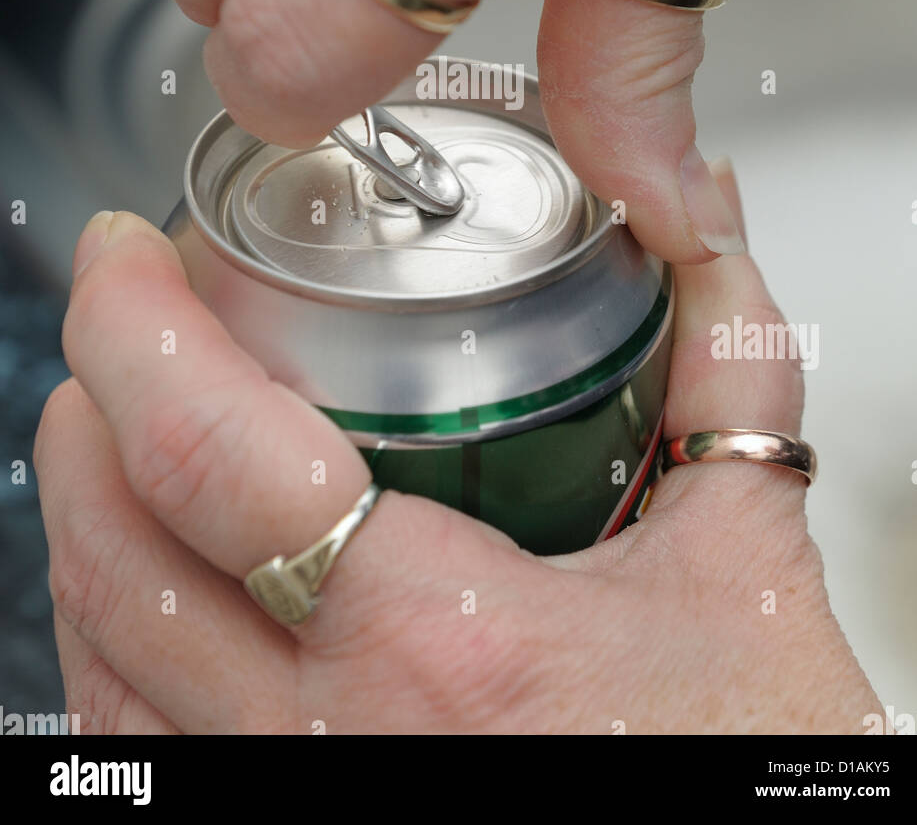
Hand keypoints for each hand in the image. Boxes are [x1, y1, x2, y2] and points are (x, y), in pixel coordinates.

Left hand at [35, 164, 879, 733]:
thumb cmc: (738, 767)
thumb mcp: (748, 568)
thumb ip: (723, 373)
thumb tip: (704, 231)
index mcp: (437, 648)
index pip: (211, 455)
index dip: (133, 327)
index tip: (124, 255)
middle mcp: (328, 748)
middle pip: (115, 553)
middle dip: (86, 408)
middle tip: (121, 321)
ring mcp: (288, 805)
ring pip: (99, 659)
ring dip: (87, 519)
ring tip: (117, 428)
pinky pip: (135, 749)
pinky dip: (112, 642)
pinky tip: (156, 583)